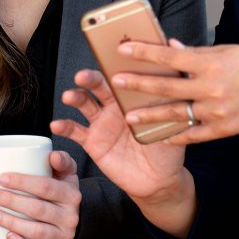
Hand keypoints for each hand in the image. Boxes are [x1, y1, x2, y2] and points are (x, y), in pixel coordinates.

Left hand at [0, 150, 81, 238]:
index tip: (1, 178)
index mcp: (72, 195)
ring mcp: (64, 236)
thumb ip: (62, 161)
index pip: (46, 187)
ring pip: (37, 231)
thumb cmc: (60, 193)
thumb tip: (51, 154)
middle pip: (38, 208)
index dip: (23, 182)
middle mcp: (70, 216)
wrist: (70, 221)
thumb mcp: (66, 175)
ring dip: (12, 222)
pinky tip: (8, 236)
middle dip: (12, 201)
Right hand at [52, 68, 185, 201]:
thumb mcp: (173, 122)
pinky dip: (64, 126)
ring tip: (69, 96)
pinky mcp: (92, 142)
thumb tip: (182, 72)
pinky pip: (75, 131)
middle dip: (90, 78)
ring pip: (85, 104)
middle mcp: (115, 106)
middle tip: (82, 76)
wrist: (157, 180)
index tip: (107, 58)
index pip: (122, 76)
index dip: (113, 67)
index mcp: (134, 98)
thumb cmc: (168, 148)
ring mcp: (102, 123)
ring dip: (75, 97)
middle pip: (99, 86)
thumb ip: (172, 99)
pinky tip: (57, 123)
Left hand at [111, 39, 238, 142]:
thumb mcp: (227, 52)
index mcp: (211, 63)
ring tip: (129, 117)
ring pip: (176, 114)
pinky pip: (193, 134)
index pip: (171, 56)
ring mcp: (216, 111)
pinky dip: (176, 136)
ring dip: (151, 115)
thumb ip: (196, 53)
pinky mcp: (222, 129)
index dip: (146, 53)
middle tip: (117, 82)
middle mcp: (211, 88)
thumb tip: (169, 45)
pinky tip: (160, 136)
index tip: (123, 49)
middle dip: (139, 84)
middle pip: (167, 86)